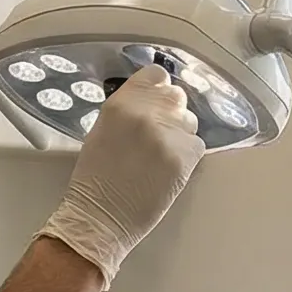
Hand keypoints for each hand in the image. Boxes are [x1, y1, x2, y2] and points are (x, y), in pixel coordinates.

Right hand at [37, 65, 203, 285]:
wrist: (101, 216)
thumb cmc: (95, 178)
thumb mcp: (103, 130)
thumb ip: (128, 110)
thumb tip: (150, 101)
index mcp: (121, 104)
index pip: (156, 75)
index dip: (158, 88)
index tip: (156, 100)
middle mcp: (146, 113)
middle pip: (175, 96)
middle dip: (170, 112)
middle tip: (160, 132)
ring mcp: (168, 135)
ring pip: (189, 120)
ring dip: (179, 133)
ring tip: (162, 154)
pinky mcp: (185, 157)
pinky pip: (197, 145)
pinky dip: (187, 155)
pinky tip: (169, 168)